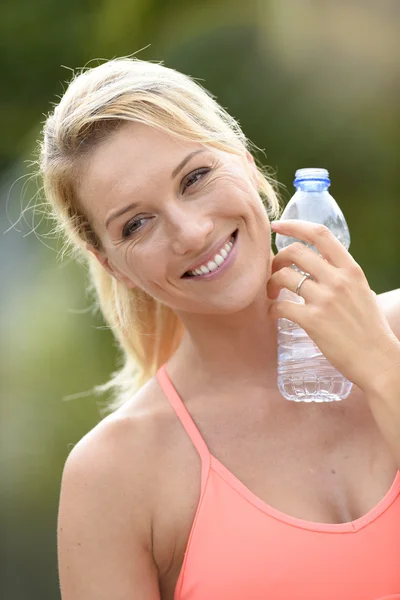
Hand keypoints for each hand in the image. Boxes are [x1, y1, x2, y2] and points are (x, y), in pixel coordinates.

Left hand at [266, 220, 399, 393]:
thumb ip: (345, 279)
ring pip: (283, 276)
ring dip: (270, 283)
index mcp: (351, 270)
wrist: (377, 360)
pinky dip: (272, 309)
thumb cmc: (371, 330)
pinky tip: (274, 314)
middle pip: (295, 252)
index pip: (320, 234)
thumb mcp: (364, 293)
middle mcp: (338, 280)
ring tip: (272, 295)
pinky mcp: (313, 321)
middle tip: (273, 272)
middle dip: (277, 259)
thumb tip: (327, 271)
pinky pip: (280, 306)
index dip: (294, 225)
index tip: (276, 226)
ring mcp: (325, 300)